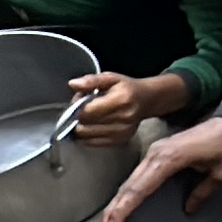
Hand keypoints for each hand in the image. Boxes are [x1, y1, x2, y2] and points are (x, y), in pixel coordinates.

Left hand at [66, 71, 183, 146]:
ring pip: (87, 135)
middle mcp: (123, 118)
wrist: (148, 100)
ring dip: (81, 127)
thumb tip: (73, 84)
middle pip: (85, 125)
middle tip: (82, 109)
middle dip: (78, 117)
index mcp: (120, 100)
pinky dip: (87, 135)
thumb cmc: (127, 88)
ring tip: (88, 117)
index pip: (88, 111)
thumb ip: (91, 80)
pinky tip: (92, 126)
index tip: (79, 101)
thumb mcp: (111, 78)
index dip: (77, 107)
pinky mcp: (120, 140)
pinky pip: (93, 142)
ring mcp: (122, 132)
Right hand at [99, 116, 221, 221]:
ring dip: (120, 199)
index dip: (124, 208)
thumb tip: (188, 208)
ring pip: (133, 178)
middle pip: (131, 184)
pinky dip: (132, 189)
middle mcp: (157, 153)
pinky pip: (142, 172)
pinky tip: (126, 201)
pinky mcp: (163, 149)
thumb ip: (202, 192)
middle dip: (115, 207)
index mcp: (169, 158)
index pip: (140, 188)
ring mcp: (158, 149)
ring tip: (109, 221)